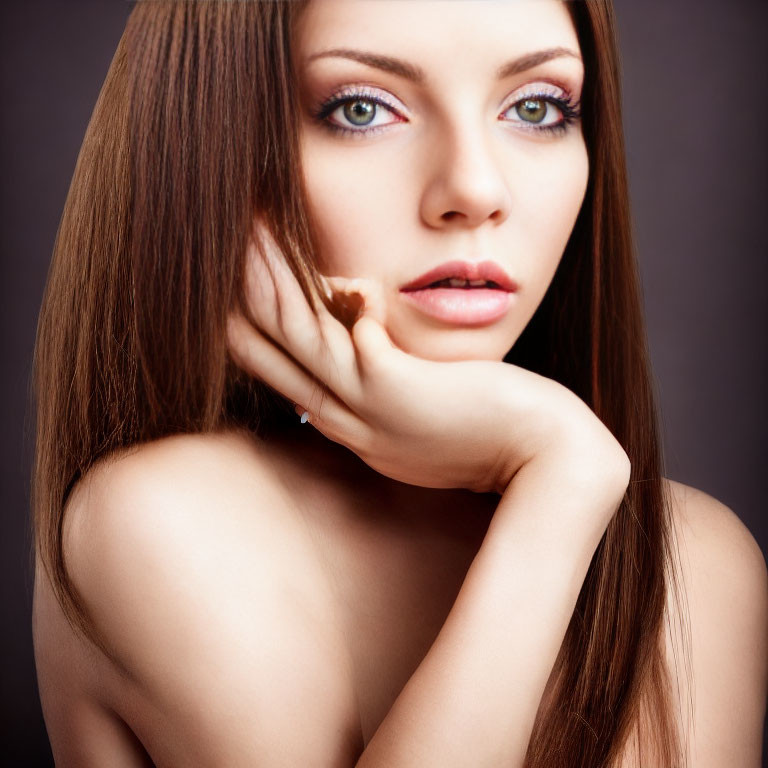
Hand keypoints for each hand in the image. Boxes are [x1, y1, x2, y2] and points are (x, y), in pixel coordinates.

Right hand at [226, 218, 628, 495]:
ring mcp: (368, 407)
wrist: (544, 457)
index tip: (244, 267)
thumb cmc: (492, 430)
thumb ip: (389, 379)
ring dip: (272, 278)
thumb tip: (365, 335)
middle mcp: (345, 417)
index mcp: (348, 421)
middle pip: (268, 346)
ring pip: (297, 334)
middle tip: (230, 231)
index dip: (251, 315)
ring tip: (255, 227)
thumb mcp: (425, 411)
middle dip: (245, 285)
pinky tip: (346, 275)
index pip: (275, 364)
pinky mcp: (399, 391)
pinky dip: (340, 299)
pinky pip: (348, 338)